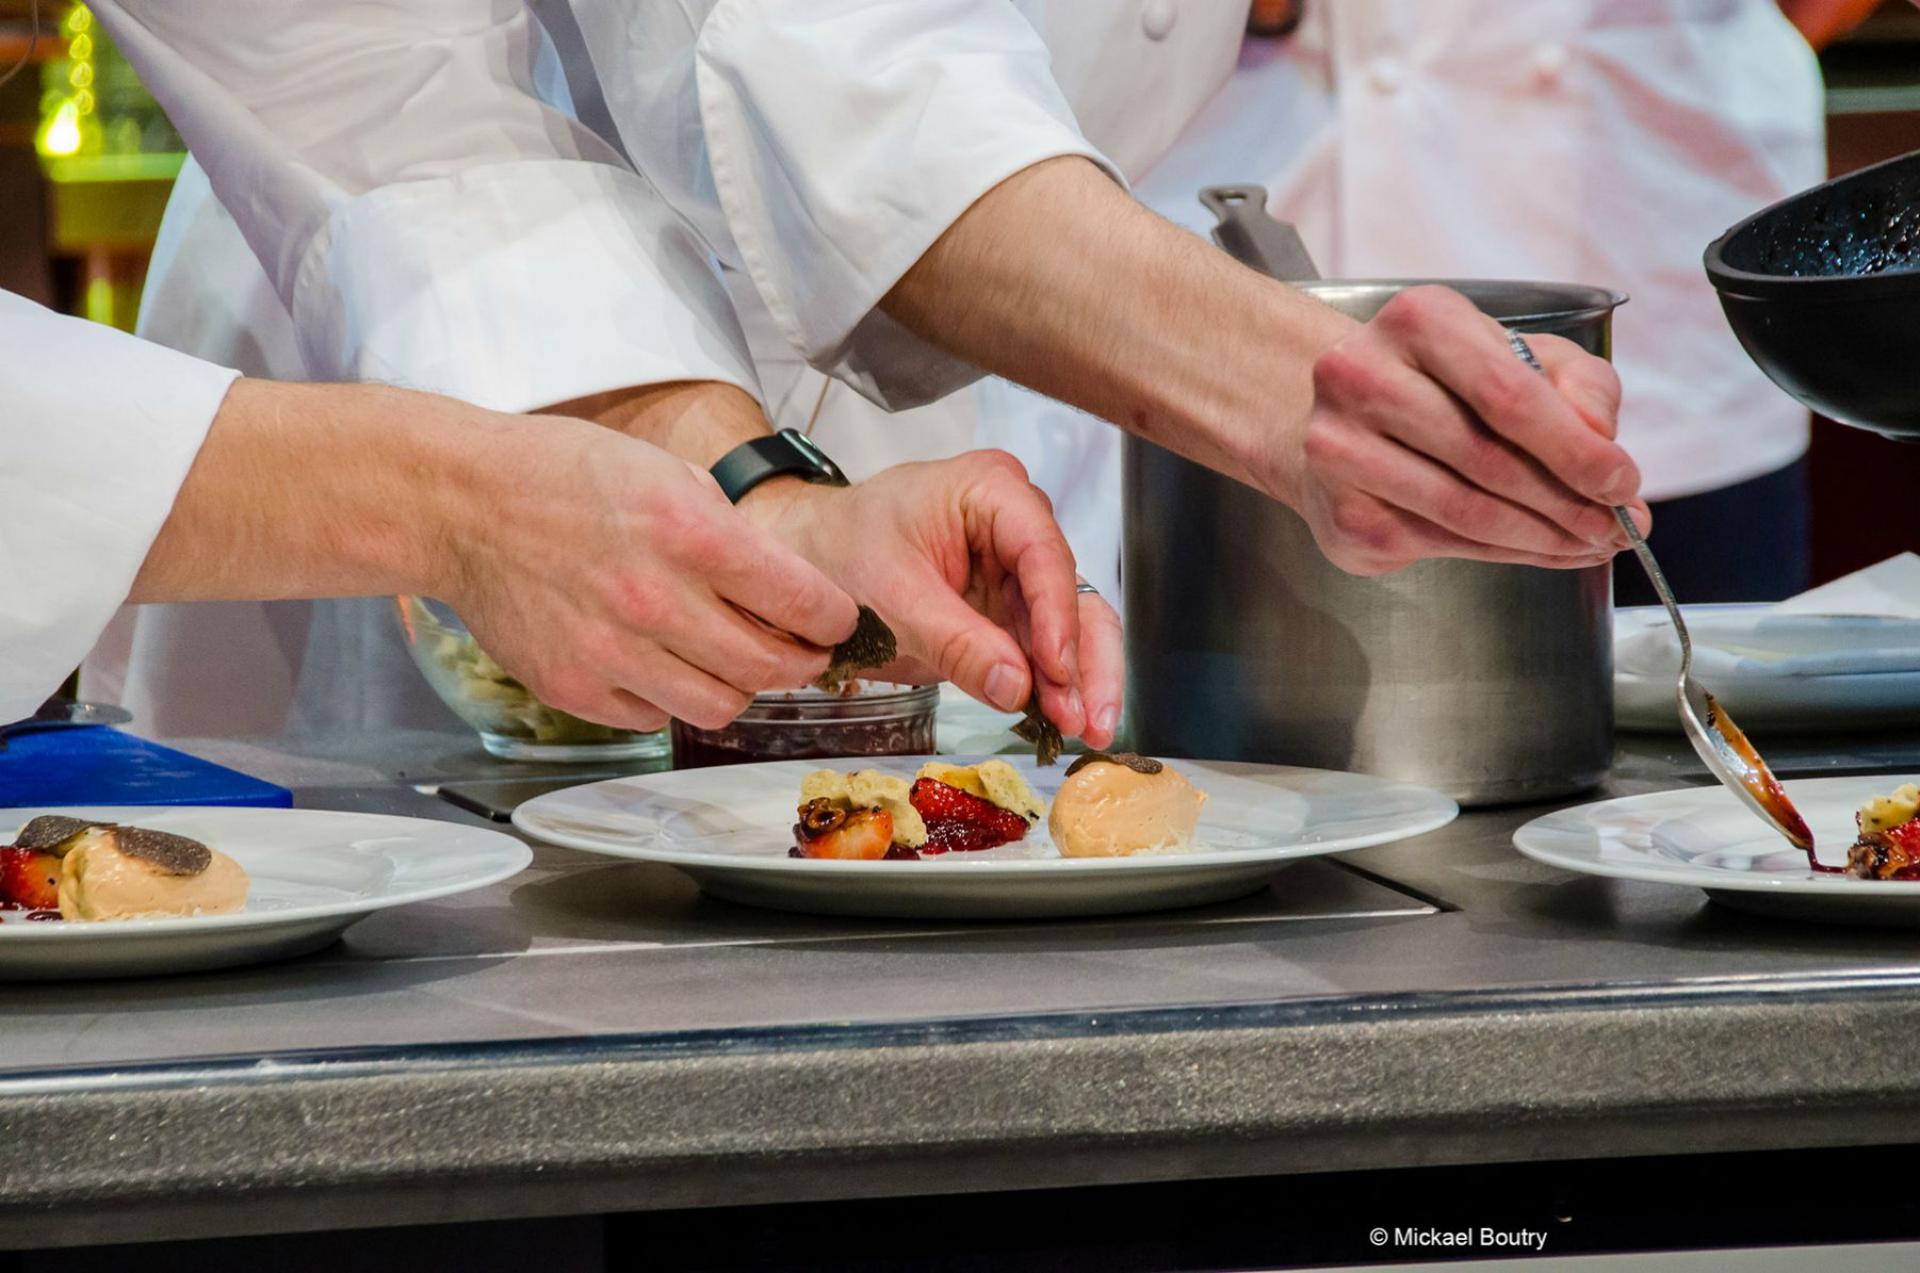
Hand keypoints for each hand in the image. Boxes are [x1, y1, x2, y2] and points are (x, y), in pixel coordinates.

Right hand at [443, 414, 858, 730]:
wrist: (466, 504)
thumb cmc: (567, 476)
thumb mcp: (668, 473)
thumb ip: (731, 534)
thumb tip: (784, 588)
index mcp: (690, 533)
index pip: (802, 601)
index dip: (833, 619)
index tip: (836, 621)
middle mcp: (656, 599)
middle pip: (771, 667)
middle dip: (801, 661)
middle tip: (801, 652)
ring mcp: (612, 651)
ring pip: (721, 706)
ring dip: (739, 687)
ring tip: (731, 660)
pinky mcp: (575, 688)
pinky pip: (655, 718)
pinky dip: (669, 698)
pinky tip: (660, 663)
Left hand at [743, 451, 1122, 748]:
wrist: (805, 559)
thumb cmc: (838, 550)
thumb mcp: (890, 595)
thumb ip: (955, 640)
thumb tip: (1016, 687)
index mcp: (990, 490)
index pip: (1043, 551)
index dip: (1057, 615)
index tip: (1057, 671)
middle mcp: (1017, 523)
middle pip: (1072, 590)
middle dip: (1084, 659)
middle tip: (1089, 717)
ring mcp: (1016, 568)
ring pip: (1071, 625)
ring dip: (1078, 681)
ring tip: (1082, 730)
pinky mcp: (1007, 609)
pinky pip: (1042, 648)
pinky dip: (1052, 686)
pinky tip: (1063, 723)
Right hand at [1274, 286, 1649, 575]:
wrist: (1340, 416)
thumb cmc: (1443, 383)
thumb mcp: (1519, 355)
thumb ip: (1577, 382)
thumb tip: (1602, 438)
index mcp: (1419, 320)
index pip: (1508, 394)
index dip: (1575, 449)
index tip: (1623, 483)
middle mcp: (1362, 377)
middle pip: (1487, 458)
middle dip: (1567, 501)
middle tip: (1615, 527)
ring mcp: (1340, 449)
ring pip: (1464, 510)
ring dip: (1540, 537)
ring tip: (1585, 542)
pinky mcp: (1340, 512)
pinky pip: (1439, 543)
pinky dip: (1502, 553)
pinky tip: (1535, 547)